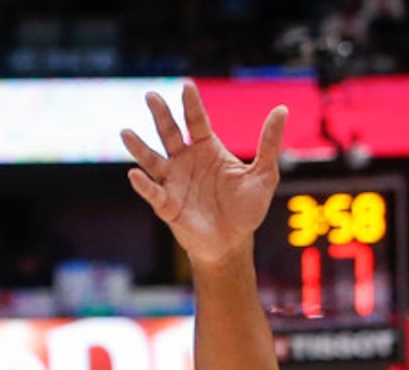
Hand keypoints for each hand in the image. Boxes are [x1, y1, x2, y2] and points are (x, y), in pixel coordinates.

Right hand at [122, 84, 287, 267]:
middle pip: (170, 132)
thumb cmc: (246, 209)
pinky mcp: (167, 204)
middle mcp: (185, 159)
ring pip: (152, 158)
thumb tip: (282, 110)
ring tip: (126, 133)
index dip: (192, 104)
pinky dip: (143, 185)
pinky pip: (152, 192)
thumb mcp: (264, 176)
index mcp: (206, 149)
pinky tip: (135, 175)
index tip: (187, 86)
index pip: (196, 120)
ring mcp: (173, 180)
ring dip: (139, 147)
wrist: (233, 243)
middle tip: (152, 96)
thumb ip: (269, 144)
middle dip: (161, 115)